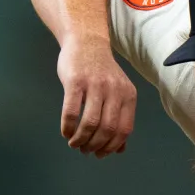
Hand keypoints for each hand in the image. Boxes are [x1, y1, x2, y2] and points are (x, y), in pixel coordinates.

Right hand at [57, 37, 136, 157]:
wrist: (86, 41)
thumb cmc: (101, 71)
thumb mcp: (118, 92)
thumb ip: (120, 118)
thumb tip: (120, 150)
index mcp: (128, 95)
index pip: (124, 130)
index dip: (112, 147)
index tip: (100, 154)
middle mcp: (115, 91)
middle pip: (107, 129)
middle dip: (95, 145)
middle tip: (84, 150)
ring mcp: (95, 85)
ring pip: (90, 123)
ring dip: (81, 139)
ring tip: (74, 143)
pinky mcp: (75, 82)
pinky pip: (71, 112)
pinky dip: (68, 127)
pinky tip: (66, 132)